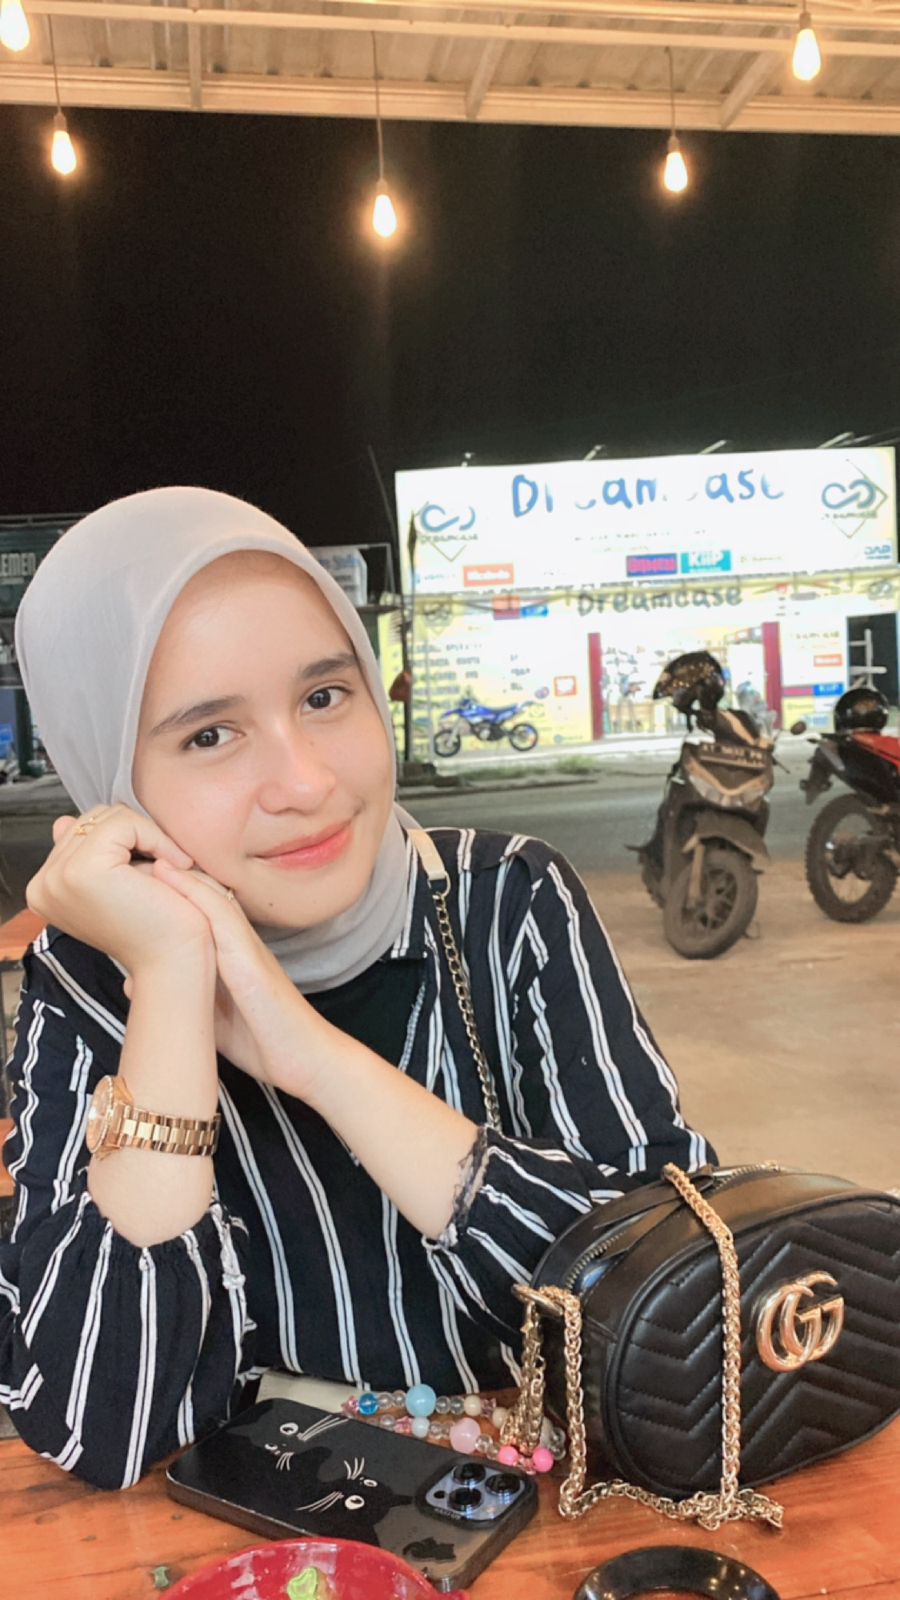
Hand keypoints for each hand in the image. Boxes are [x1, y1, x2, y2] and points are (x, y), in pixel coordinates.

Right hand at [27, 805, 213, 974]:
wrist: (173, 961)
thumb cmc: (156, 926)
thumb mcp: (114, 883)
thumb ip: (85, 853)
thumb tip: (63, 822)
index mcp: (44, 888)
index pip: (81, 829)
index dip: (124, 841)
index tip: (147, 874)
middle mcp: (43, 883)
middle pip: (93, 818)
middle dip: (134, 834)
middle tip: (162, 870)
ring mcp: (58, 876)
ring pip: (110, 818)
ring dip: (148, 837)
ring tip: (166, 871)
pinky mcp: (83, 869)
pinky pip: (125, 824)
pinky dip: (157, 839)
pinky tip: (173, 868)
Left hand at [149, 860, 327, 1097]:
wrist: (307, 1061)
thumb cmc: (263, 1042)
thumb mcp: (210, 1015)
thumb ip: (180, 994)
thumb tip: (133, 981)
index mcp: (229, 954)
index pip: (198, 912)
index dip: (169, 890)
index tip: (133, 876)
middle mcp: (239, 944)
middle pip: (204, 896)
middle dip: (170, 873)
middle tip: (134, 852)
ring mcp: (247, 949)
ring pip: (211, 898)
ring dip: (179, 874)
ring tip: (146, 849)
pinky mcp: (251, 962)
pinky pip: (222, 918)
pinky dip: (195, 894)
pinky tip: (170, 875)